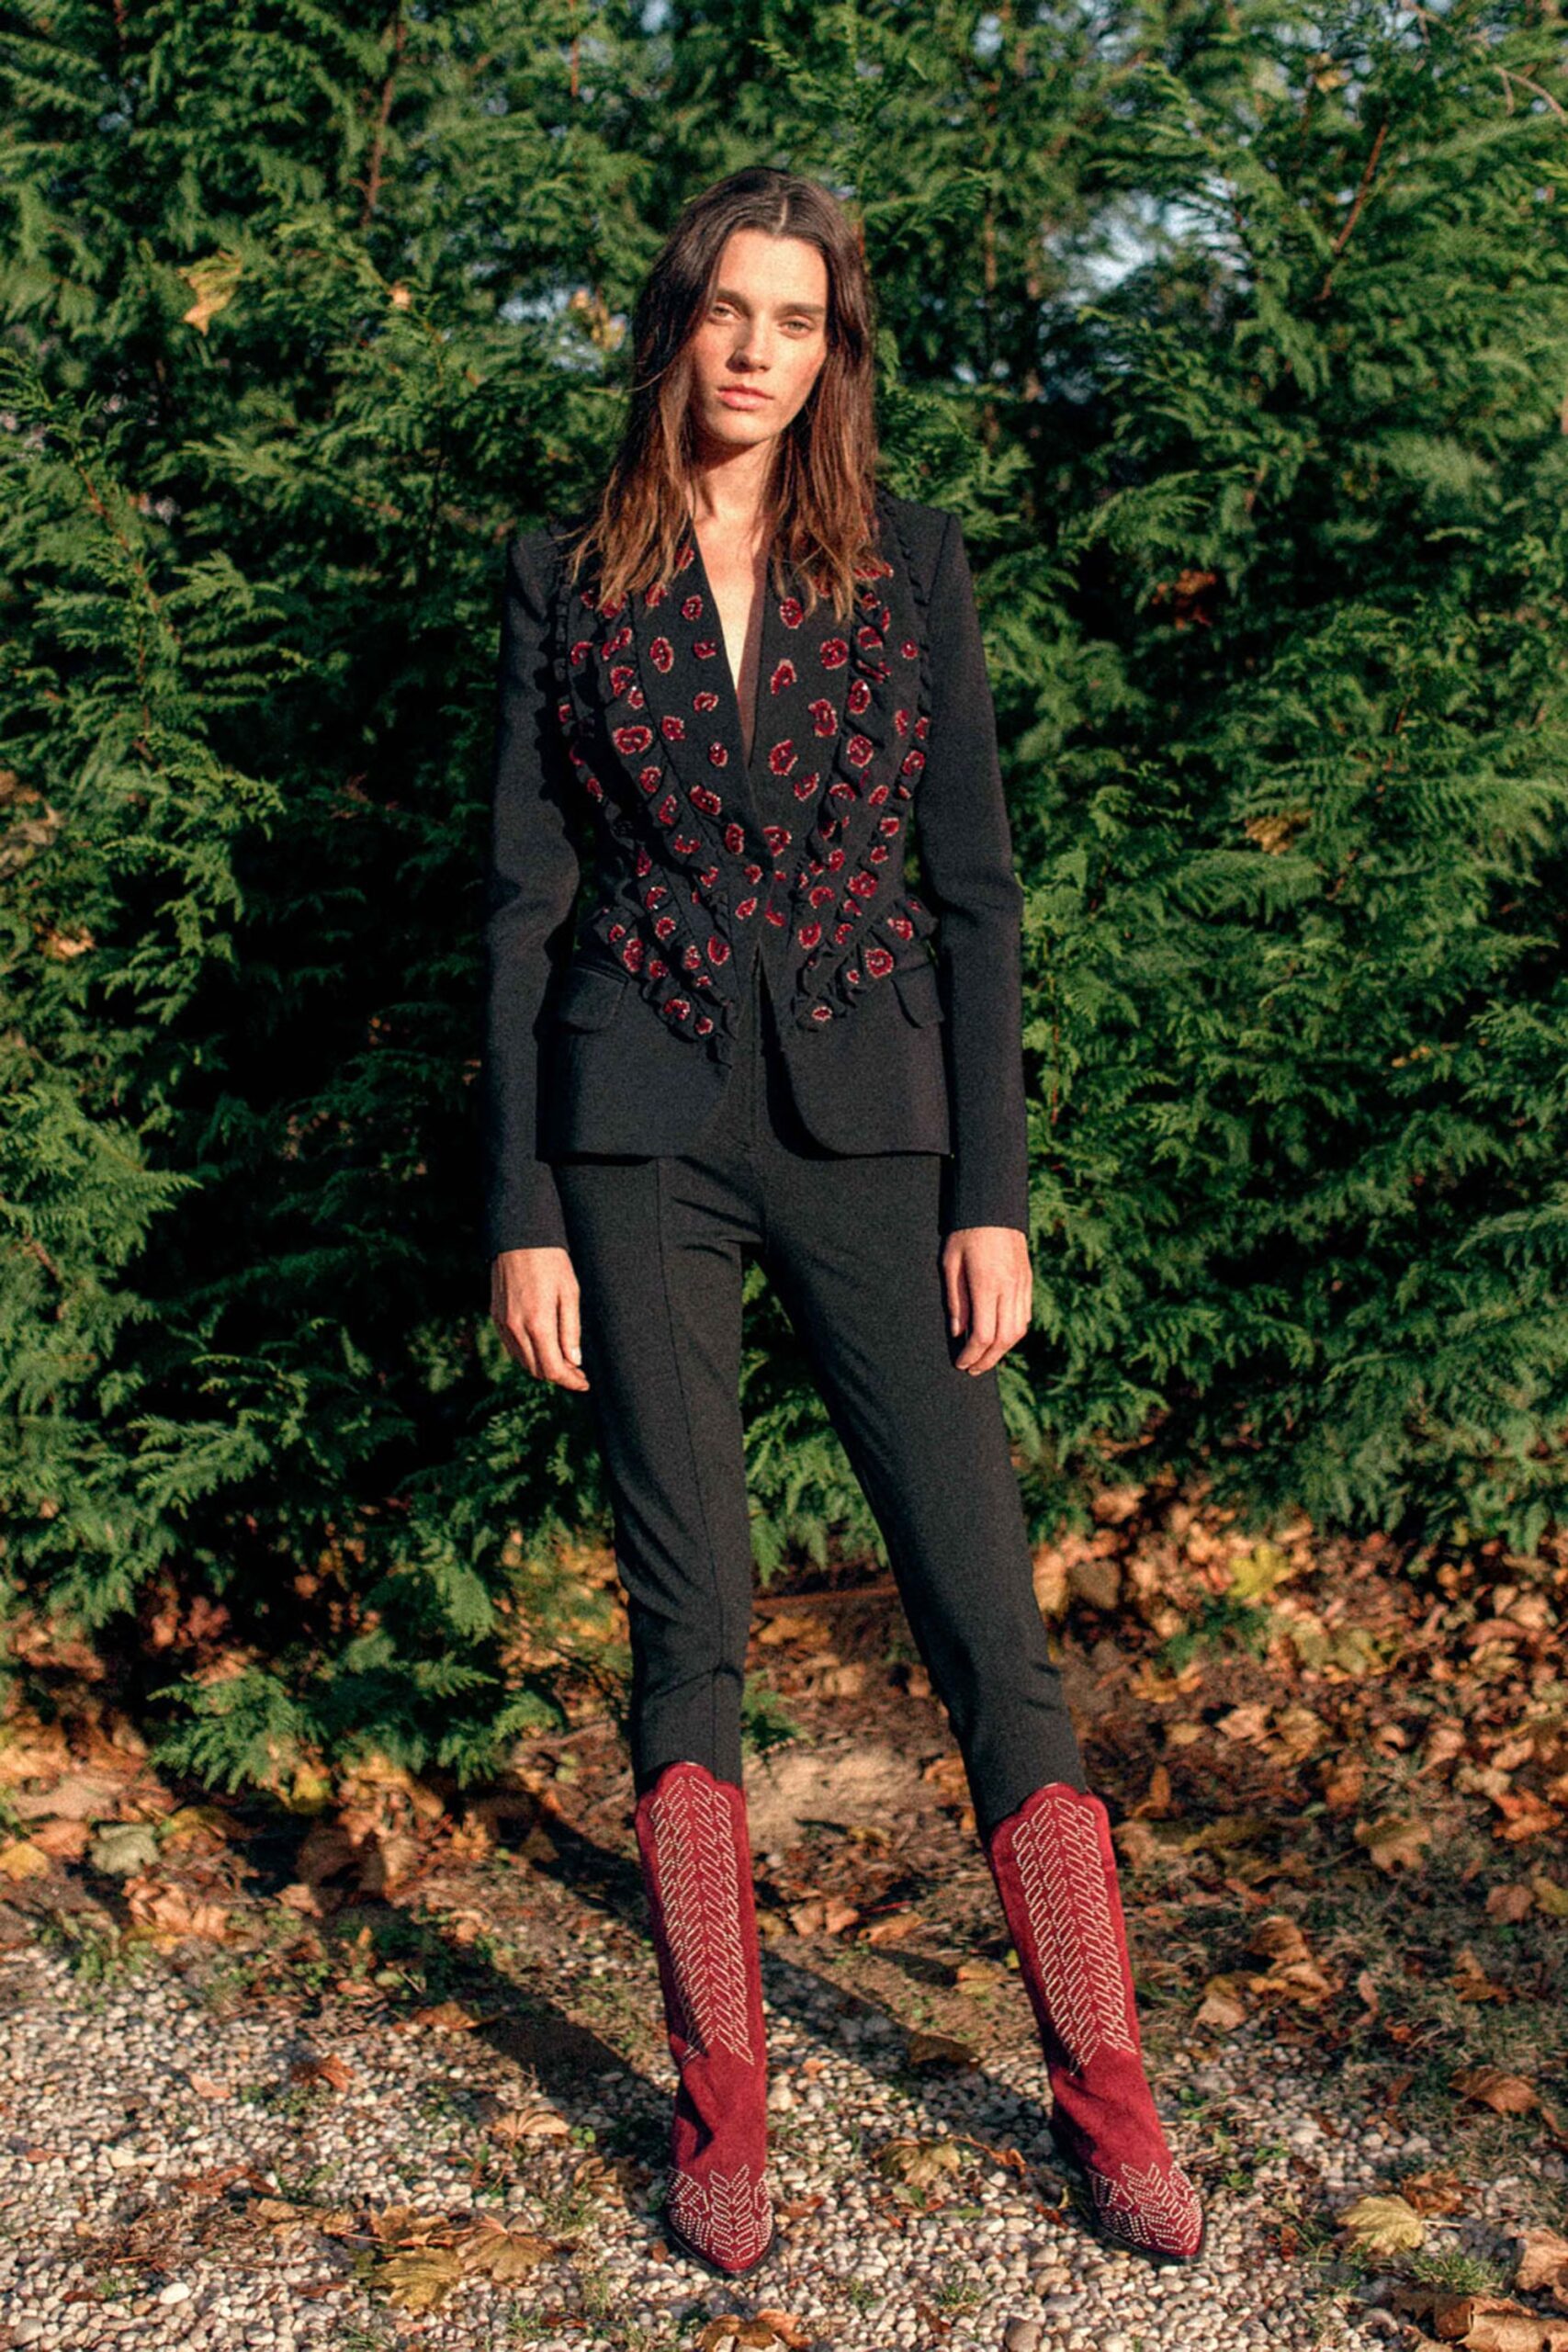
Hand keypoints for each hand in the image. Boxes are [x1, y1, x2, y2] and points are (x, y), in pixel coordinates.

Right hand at [490, 1246, 590, 1390]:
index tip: (584, 1383)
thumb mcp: (570, 1293)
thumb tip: (573, 1361)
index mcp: (538, 1323)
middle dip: (558, 1375)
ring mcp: (502, 1323)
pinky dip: (528, 1354)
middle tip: (577, 1371)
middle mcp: (516, 1328)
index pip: (552, 1369)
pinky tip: (543, 1346)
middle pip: (536, 1370)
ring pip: (522, 1361)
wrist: (519, 1237)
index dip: (570, 1381)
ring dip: (542, 1366)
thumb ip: (571, 1330)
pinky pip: (512, 1346)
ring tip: (563, 1360)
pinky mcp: (495, 1316)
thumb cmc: (551, 1262)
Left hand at [941, 1226, 1032, 1373]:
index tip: (960, 1363)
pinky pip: (1025, 1316)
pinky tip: (1000, 1337)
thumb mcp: (950, 1264)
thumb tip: (958, 1333)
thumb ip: (955, 1301)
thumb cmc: (965, 1233)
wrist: (994, 1207)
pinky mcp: (1028, 1281)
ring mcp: (1022, 1285)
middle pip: (1003, 1339)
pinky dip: (1013, 1333)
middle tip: (972, 1369)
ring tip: (985, 1358)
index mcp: (987, 1285)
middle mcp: (1009, 1288)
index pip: (983, 1334)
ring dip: (1002, 1350)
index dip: (971, 1355)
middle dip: (987, 1360)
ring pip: (1018, 1331)